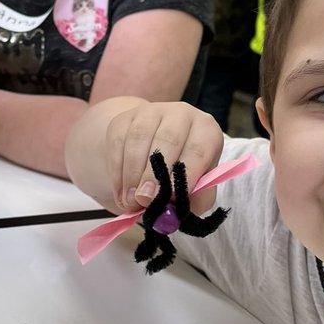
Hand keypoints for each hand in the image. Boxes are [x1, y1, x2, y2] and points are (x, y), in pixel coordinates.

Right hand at [103, 100, 223, 214]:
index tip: (173, 198)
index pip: (199, 149)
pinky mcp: (126, 117)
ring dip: (132, 175)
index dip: (187, 173)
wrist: (154, 149)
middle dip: (155, 174)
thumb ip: (195, 199)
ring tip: (131, 202)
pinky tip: (122, 192)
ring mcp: (151, 112)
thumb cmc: (182, 171)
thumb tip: (178, 212)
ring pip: (139, 138)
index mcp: (206, 130)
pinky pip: (119, 142)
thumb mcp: (197, 186)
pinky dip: (118, 171)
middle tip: (145, 200)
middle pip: (168, 139)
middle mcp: (182, 114)